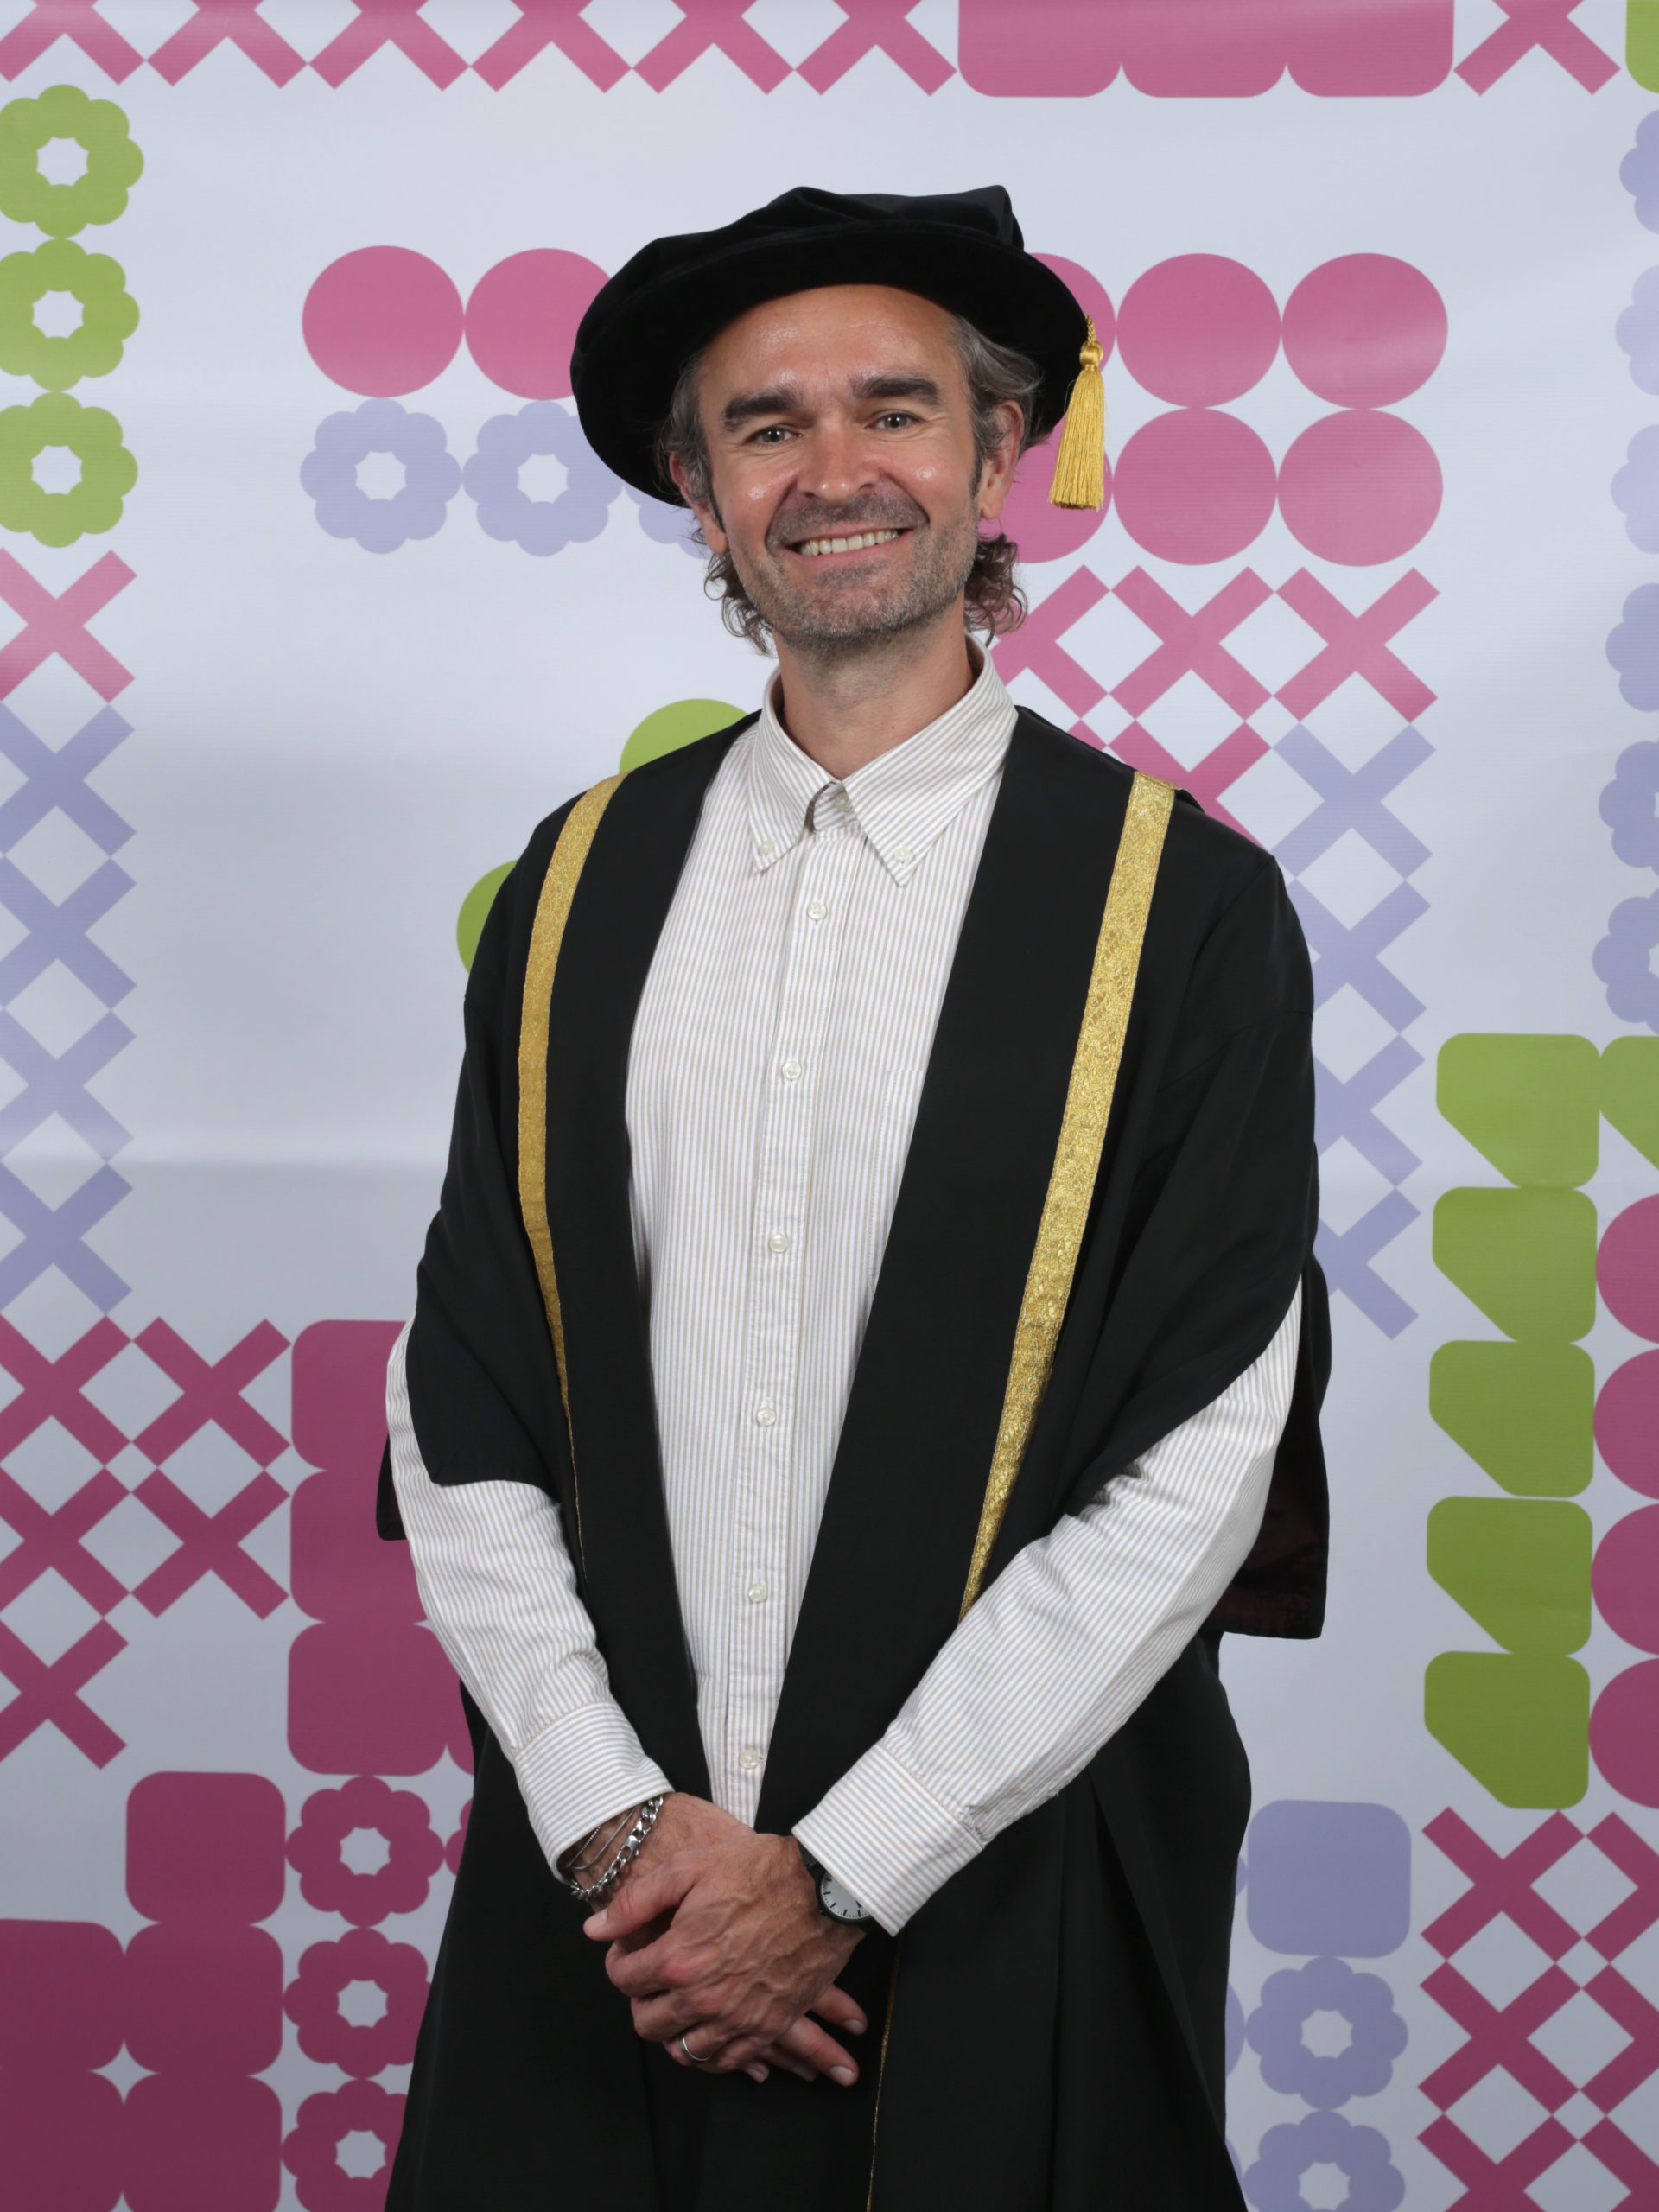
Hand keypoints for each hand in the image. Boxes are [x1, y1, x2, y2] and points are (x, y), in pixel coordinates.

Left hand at [584, 1812, 866, 2079]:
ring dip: (674, 2029)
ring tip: (679, 2003)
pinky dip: (710, 2052)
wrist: (825, 1889)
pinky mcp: (768, 2027)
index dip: (620, 1963)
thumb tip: (595, 1930)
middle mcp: (704, 1998)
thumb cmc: (760, 1870)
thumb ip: (637, 1901)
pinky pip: (725, 2062)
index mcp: (680, 1957)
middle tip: (651, 1979)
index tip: (628, 1953)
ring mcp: (737, 2019)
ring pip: (683, 2050)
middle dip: (641, 2000)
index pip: (625, 1980)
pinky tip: (709, 2028)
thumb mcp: (691, 1867)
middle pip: (648, 2023)